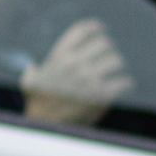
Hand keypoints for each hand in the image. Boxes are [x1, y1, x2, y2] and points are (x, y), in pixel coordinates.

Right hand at [21, 18, 135, 125]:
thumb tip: (32, 66)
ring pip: (115, 60)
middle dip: (108, 47)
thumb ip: (31, 70)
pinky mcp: (101, 95)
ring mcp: (89, 79)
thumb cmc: (38, 105)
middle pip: (103, 43)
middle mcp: (75, 64)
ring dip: (118, 63)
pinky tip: (126, 84)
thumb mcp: (29, 82)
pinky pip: (122, 82)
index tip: (101, 29)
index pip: (81, 31)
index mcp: (59, 56)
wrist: (47, 127)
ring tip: (117, 68)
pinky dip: (126, 83)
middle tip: (109, 53)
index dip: (94, 27)